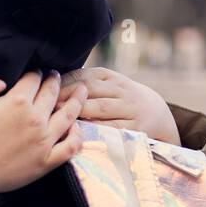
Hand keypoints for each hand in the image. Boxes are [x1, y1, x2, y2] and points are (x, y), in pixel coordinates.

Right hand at [0, 69, 86, 199]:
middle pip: (52, 93)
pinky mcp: (46, 161)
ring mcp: (43, 141)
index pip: (33, 79)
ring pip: (68, 116)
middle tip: (57, 76)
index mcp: (16, 102)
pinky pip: (70, 146)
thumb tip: (2, 81)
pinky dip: (77, 135)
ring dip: (76, 100)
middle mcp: (35, 119)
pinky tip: (77, 128)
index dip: (36, 72)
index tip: (37, 72)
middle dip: (55, 81)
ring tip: (81, 92)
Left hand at [59, 66, 179, 145]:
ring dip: (78, 111)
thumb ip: (86, 83)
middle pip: (90, 89)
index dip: (64, 82)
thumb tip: (52, 83)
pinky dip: (94, 128)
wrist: (158, 115)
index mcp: (112, 77)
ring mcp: (129, 109)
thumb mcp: (109, 85)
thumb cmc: (122, 100)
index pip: (84, 75)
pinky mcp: (133, 128)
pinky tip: (78, 131)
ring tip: (58, 116)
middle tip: (47, 103)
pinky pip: (110, 127)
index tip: (47, 89)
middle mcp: (122, 90)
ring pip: (99, 107)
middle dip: (67, 96)